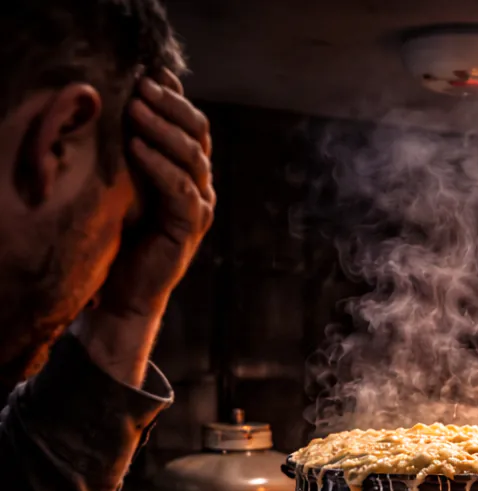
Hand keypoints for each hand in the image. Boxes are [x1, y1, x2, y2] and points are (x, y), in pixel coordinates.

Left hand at [99, 70, 214, 320]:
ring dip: (164, 129)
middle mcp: (201, 185)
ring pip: (193, 157)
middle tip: (142, 85)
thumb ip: (138, 146)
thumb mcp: (130, 179)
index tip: (152, 71)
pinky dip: (160, 166)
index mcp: (190, 171)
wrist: (130, 285)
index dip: (177, 97)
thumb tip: (128, 99)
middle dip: (172, 106)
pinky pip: (181, 190)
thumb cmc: (127, 232)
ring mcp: (200, 206)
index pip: (193, 124)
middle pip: (199, 134)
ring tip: (136, 108)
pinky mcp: (190, 227)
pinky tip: (137, 148)